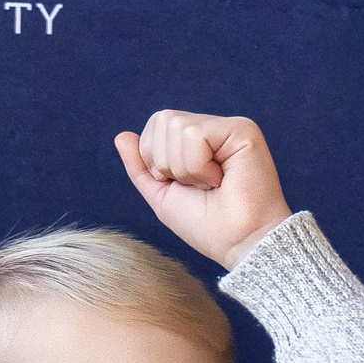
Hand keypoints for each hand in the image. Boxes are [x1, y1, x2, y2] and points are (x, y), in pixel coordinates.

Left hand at [113, 111, 291, 267]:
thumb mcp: (163, 196)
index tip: (181, 185)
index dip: (155, 157)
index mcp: (197, 141)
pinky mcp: (243, 130)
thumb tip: (121, 135)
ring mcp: (229, 127)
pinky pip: (195, 135)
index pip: (157, 123)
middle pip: (162, 119)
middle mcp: (214, 129)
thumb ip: (141, 167)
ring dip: (185, 168)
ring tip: (211, 184)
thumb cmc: (208, 226)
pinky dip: (198, 166)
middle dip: (167, 162)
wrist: (239, 243)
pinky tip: (221, 179)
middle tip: (198, 186)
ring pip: (176, 126)